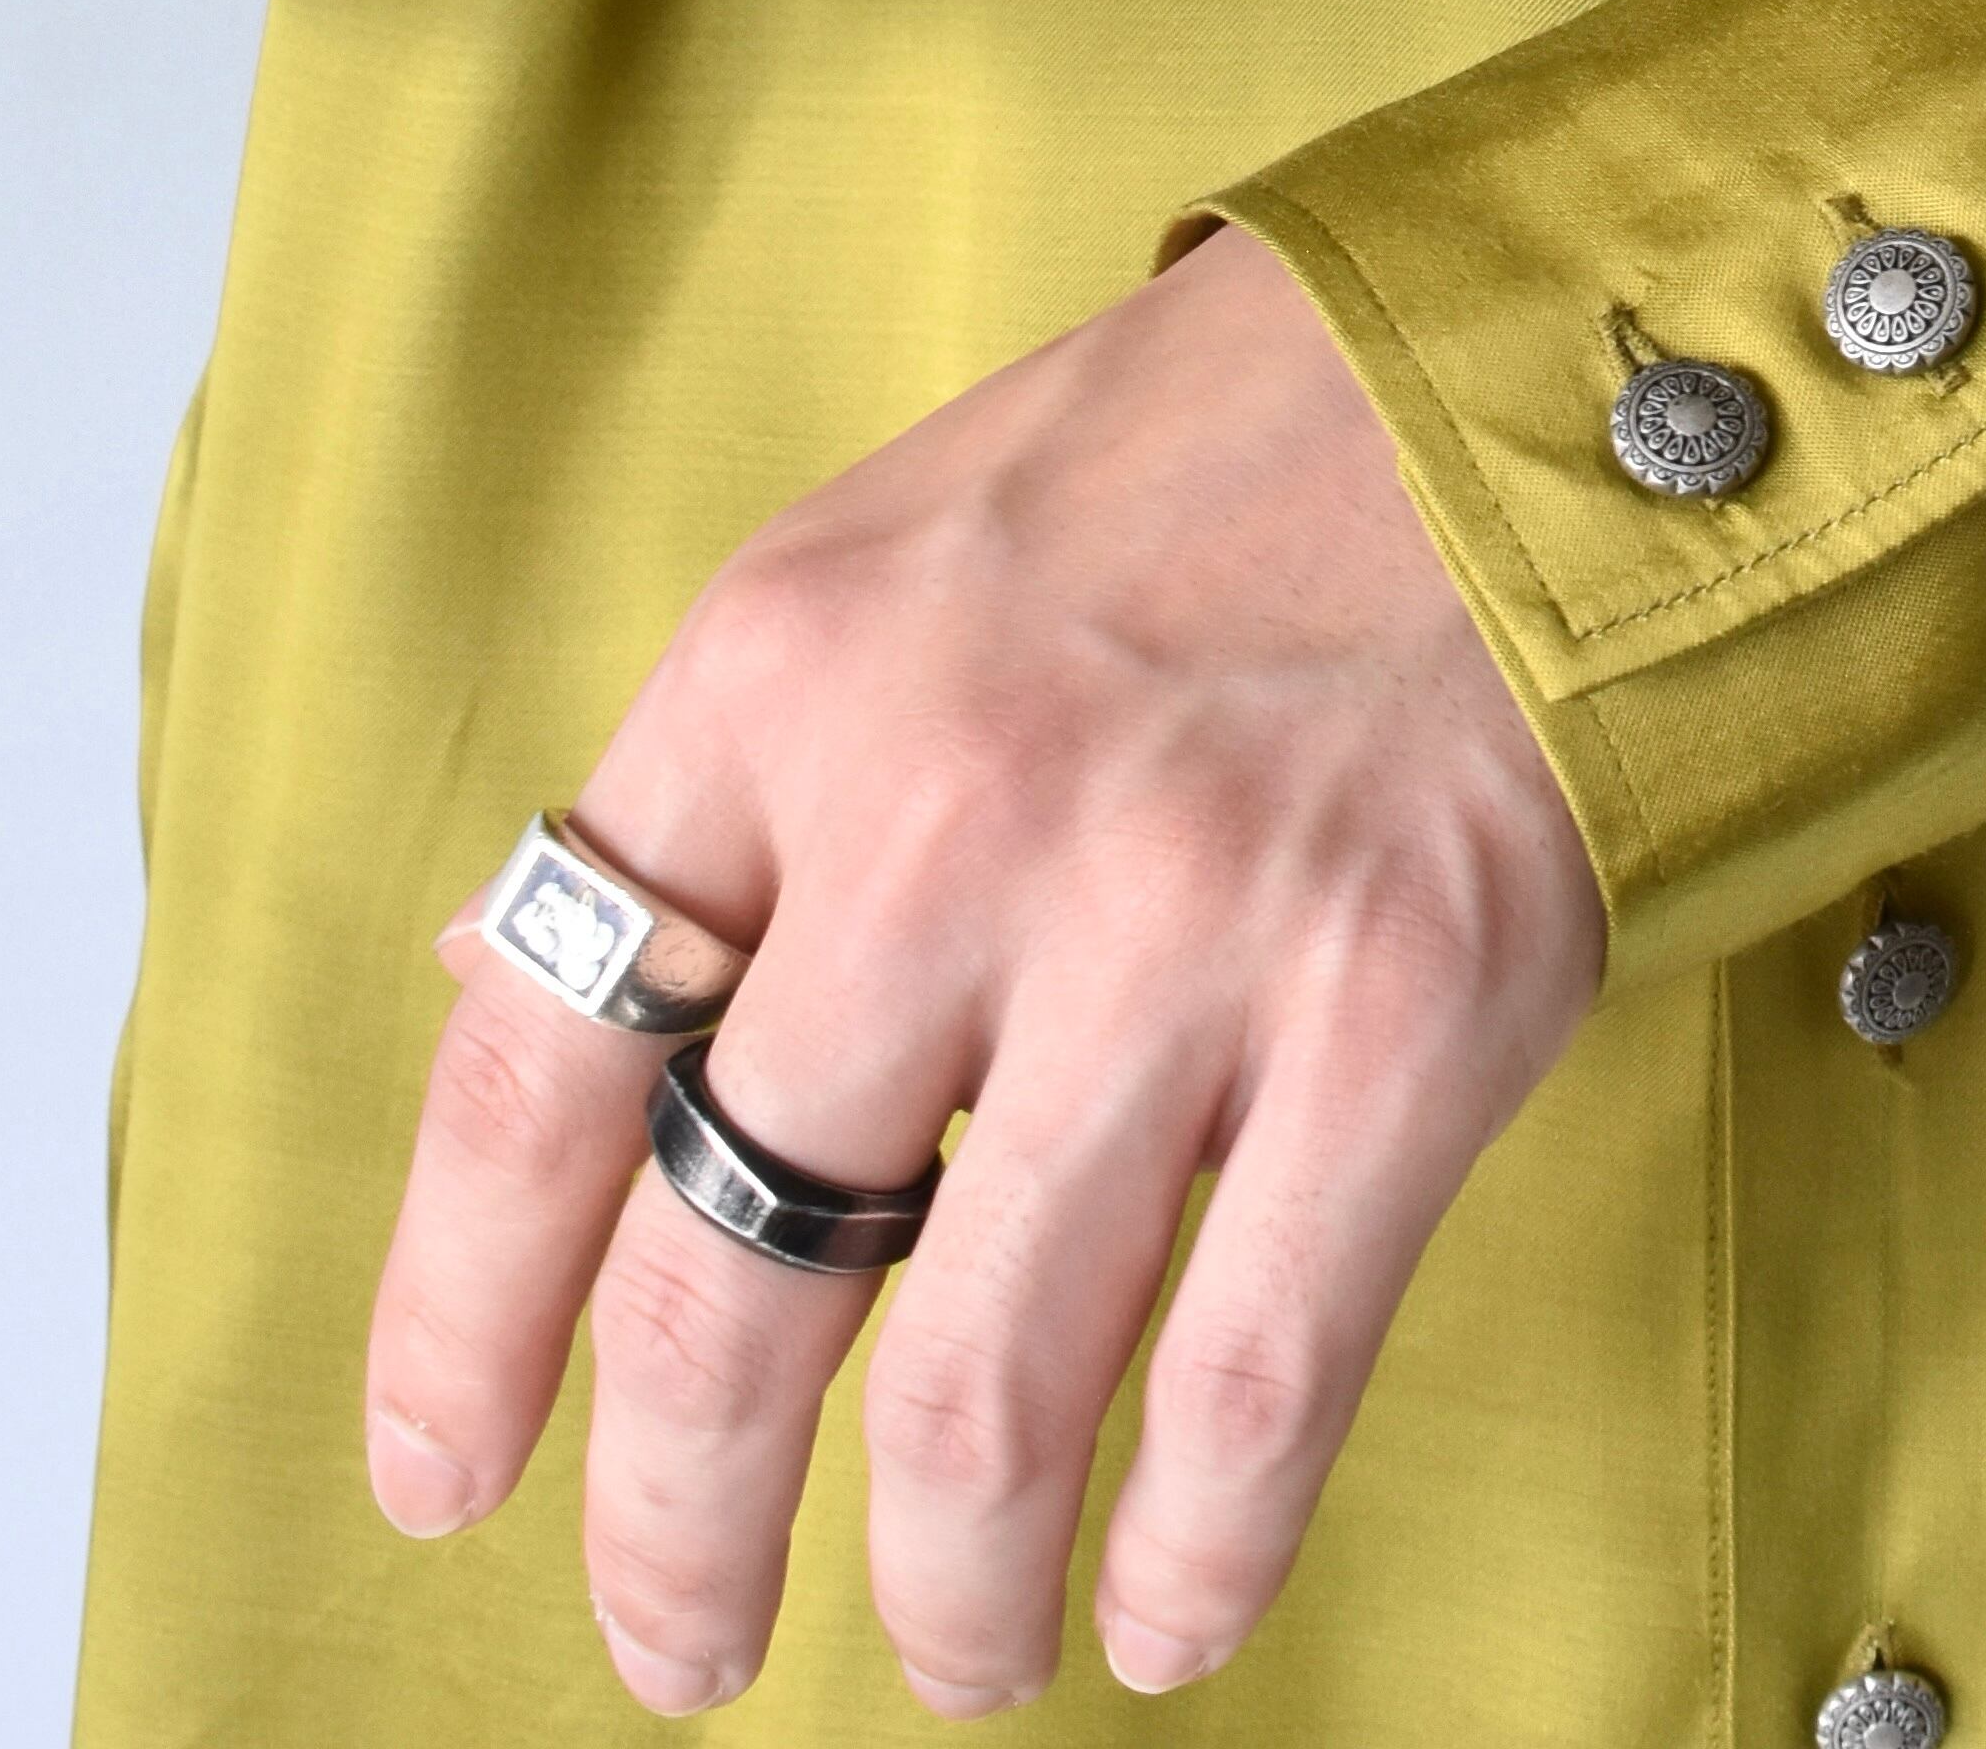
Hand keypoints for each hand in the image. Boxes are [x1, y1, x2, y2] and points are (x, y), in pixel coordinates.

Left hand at [361, 221, 1602, 1717]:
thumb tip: (505, 987)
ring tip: (951, 1649)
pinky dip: (1188, 1554)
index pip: (535, 1066)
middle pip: (724, 1280)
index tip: (450, 1475)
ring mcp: (1179, 917)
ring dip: (938, 1587)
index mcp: (784, 675)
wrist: (1536, 364)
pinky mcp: (1395, 1008)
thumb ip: (731, 784)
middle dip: (679, 1528)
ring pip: (980, 1389)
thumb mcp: (900, 548)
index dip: (458, 1323)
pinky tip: (1163, 1609)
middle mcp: (946, 808)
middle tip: (684, 1642)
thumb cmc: (1214, 454)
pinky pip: (1244, 1386)